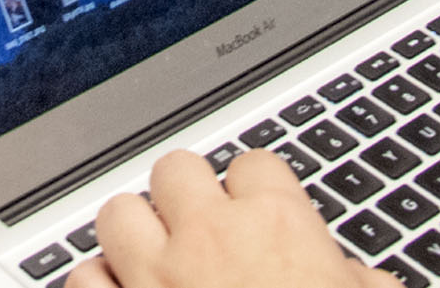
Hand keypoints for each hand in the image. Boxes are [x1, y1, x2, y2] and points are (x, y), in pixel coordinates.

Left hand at [70, 148, 384, 287]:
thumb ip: (355, 281)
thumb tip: (355, 276)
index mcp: (277, 227)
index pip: (255, 165)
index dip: (256, 189)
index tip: (257, 210)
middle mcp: (209, 238)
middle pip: (177, 171)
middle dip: (185, 197)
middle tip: (199, 227)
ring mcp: (156, 275)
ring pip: (119, 213)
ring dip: (133, 234)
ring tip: (152, 257)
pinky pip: (84, 278)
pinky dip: (98, 286)